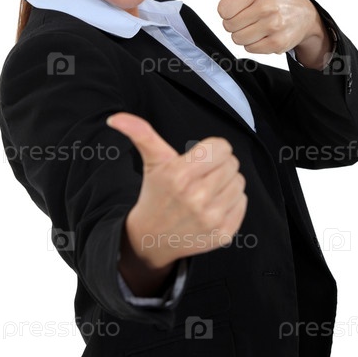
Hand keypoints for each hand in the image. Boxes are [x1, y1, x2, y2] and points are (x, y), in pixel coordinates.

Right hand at [107, 113, 246, 269]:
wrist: (151, 239)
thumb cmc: (155, 194)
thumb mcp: (152, 161)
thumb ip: (140, 133)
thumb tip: (115, 118)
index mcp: (180, 175)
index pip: (222, 147)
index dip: (212, 149)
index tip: (200, 158)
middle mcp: (197, 197)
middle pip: (232, 163)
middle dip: (219, 165)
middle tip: (201, 176)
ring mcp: (211, 218)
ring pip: (239, 182)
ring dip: (226, 183)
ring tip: (207, 190)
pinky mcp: (222, 234)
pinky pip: (242, 203)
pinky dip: (232, 202)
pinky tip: (213, 205)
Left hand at [217, 0, 331, 67]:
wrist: (305, 15)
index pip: (222, 9)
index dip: (229, 9)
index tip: (242, 4)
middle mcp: (268, 6)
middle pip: (228, 25)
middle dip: (236, 22)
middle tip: (251, 14)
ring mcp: (274, 26)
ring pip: (237, 39)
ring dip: (245, 34)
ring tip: (258, 24)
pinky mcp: (278, 43)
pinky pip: (250, 49)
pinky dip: (255, 45)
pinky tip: (266, 34)